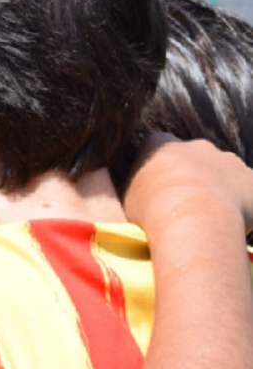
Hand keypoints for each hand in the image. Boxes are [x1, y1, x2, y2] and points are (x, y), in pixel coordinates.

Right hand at [123, 133, 252, 235]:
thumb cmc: (152, 210)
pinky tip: (229, 224)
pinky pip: (247, 192)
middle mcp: (197, 146)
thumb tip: (140, 191)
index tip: (157, 190)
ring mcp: (228, 160)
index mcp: (161, 145)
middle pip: (196, 158)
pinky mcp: (251, 180)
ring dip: (219, 190)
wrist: (194, 220)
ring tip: (209, 219)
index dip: (159, 169)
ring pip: (225, 174)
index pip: (157, 146)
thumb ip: (137, 187)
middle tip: (186, 206)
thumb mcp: (128, 196)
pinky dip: (241, 205)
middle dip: (193, 177)